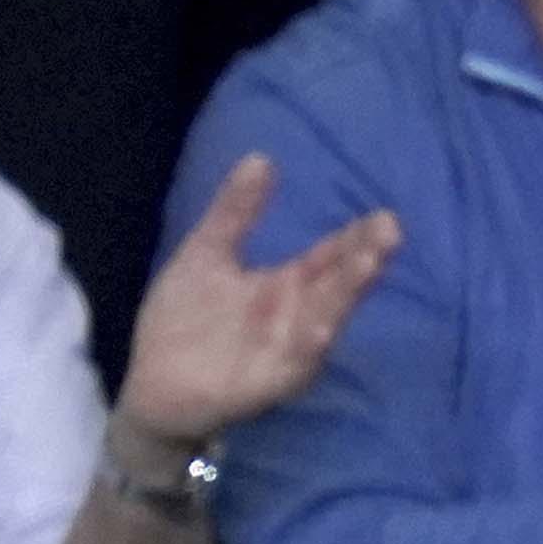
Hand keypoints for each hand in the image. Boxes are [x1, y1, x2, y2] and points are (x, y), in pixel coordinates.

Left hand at [117, 155, 403, 451]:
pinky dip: (309, 345)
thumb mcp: (207, 254)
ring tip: (370, 264)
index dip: (356, 238)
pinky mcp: (270, 382)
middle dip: (364, 260)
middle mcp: (297, 317)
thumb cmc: (184, 323)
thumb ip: (235, 212)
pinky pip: (294, 362)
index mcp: (286, 286)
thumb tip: (262, 158)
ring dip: (348, 294)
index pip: (330, 258)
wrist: (153, 385)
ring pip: (325, 318)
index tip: (384, 216)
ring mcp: (288, 351)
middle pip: (337, 285)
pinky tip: (322, 327)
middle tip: (390, 230)